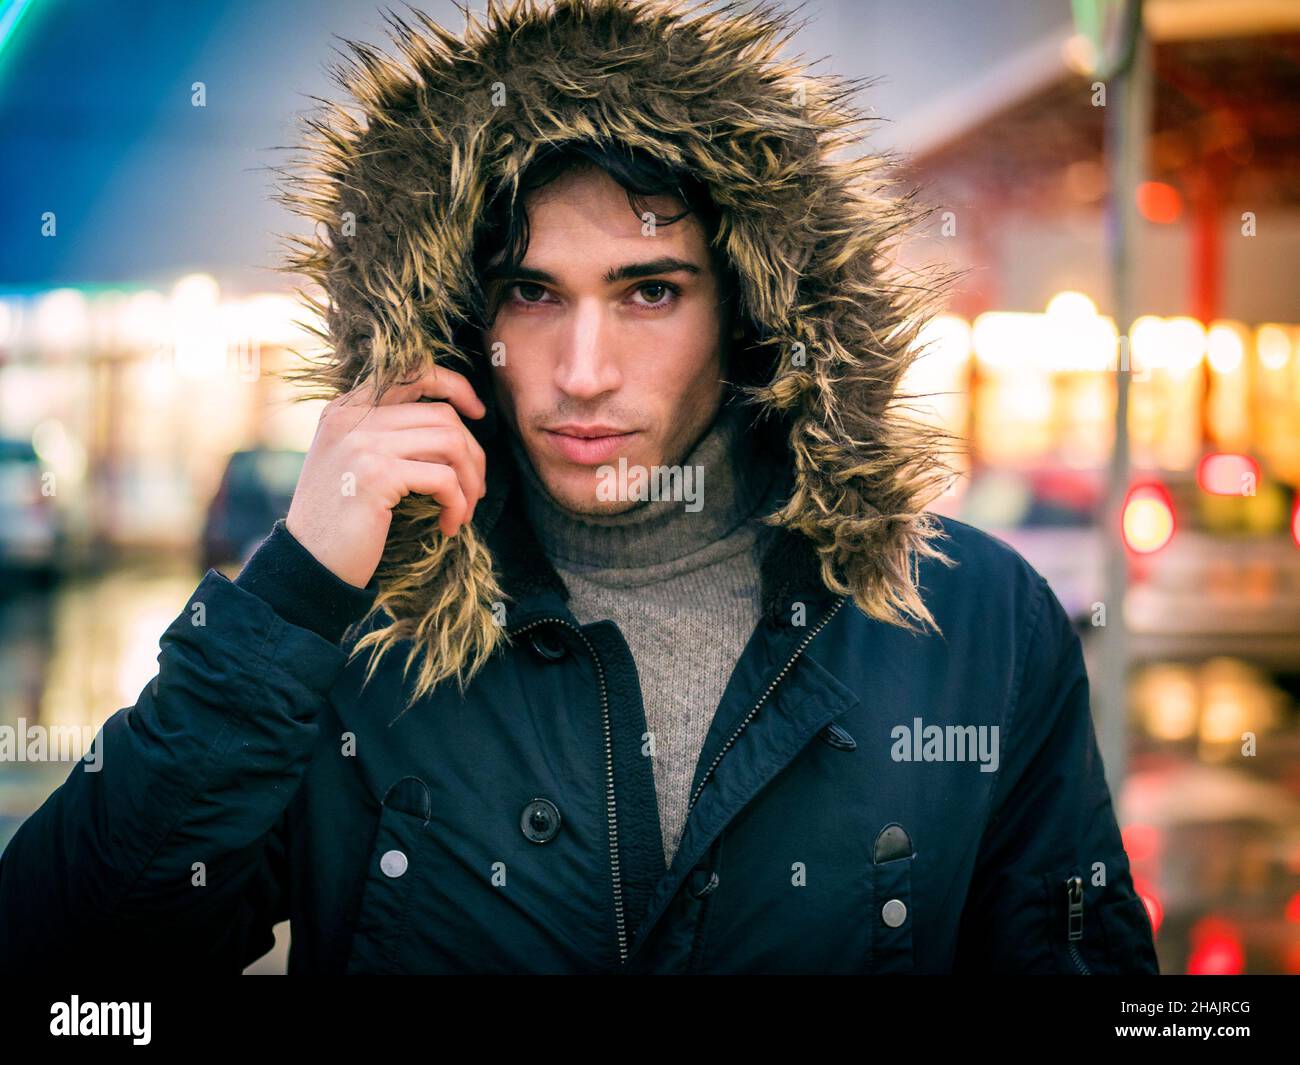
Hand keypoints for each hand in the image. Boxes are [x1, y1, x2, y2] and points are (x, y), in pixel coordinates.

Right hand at [284, 366, 487, 588]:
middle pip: (442, 415)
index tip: (477, 412)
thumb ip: (389, 435)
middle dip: (473, 454)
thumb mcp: (356, 463)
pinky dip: (457, 504)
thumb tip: (456, 428)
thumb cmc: (341, 520)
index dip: (454, 386)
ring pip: (451, 443)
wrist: (308, 562)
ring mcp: (363, 443)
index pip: (411, 372)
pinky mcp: (377, 475)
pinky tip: (449, 526)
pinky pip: (444, 479)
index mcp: (346, 408)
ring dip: (471, 481)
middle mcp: (351, 417)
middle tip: (476, 490)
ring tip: (465, 509)